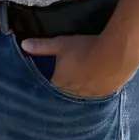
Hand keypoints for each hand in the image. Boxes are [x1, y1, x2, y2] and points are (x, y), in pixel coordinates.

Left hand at [19, 34, 137, 98]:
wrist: (115, 55)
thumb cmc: (84, 48)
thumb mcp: (61, 44)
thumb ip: (42, 46)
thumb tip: (23, 45)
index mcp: (60, 83)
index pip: (52, 82)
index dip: (54, 75)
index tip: (57, 68)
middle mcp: (73, 93)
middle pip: (66, 89)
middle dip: (67, 80)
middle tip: (72, 69)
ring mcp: (91, 95)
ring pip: (82, 92)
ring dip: (81, 84)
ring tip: (85, 72)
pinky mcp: (106, 94)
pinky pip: (96, 92)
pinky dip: (95, 85)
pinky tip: (98, 76)